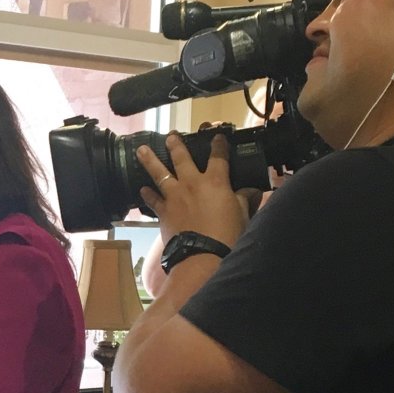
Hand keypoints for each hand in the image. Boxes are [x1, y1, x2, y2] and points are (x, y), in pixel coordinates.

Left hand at [137, 133, 251, 248]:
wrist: (202, 256)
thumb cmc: (227, 235)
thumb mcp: (242, 215)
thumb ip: (244, 199)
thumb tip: (251, 191)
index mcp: (215, 181)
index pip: (218, 157)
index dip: (218, 145)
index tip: (217, 136)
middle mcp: (192, 183)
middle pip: (181, 158)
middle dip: (176, 145)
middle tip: (170, 136)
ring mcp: (174, 196)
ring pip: (159, 173)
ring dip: (150, 160)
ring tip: (141, 150)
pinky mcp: (163, 212)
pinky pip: (153, 200)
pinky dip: (147, 194)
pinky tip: (142, 189)